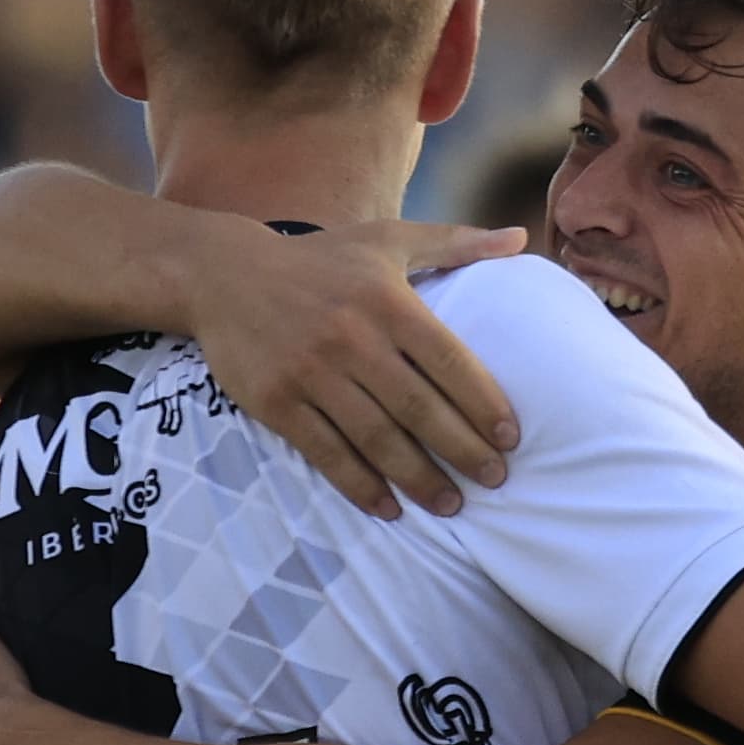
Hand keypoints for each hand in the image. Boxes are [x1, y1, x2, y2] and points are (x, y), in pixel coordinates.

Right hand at [192, 220, 525, 520]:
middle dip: (461, 450)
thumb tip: (520, 237)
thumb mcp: (386, 239)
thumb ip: (455, 242)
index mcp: (387, 301)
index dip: (483, 403)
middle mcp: (352, 338)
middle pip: (418, 407)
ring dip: (417, 478)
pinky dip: (359, 485)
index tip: (510, 439)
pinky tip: (388, 507)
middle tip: (495, 480)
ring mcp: (311, 373)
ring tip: (450, 505)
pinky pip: (326, 453)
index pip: (448, 360)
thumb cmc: (319, 259)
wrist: (223, 274)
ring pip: (376, 438)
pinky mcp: (276, 401)